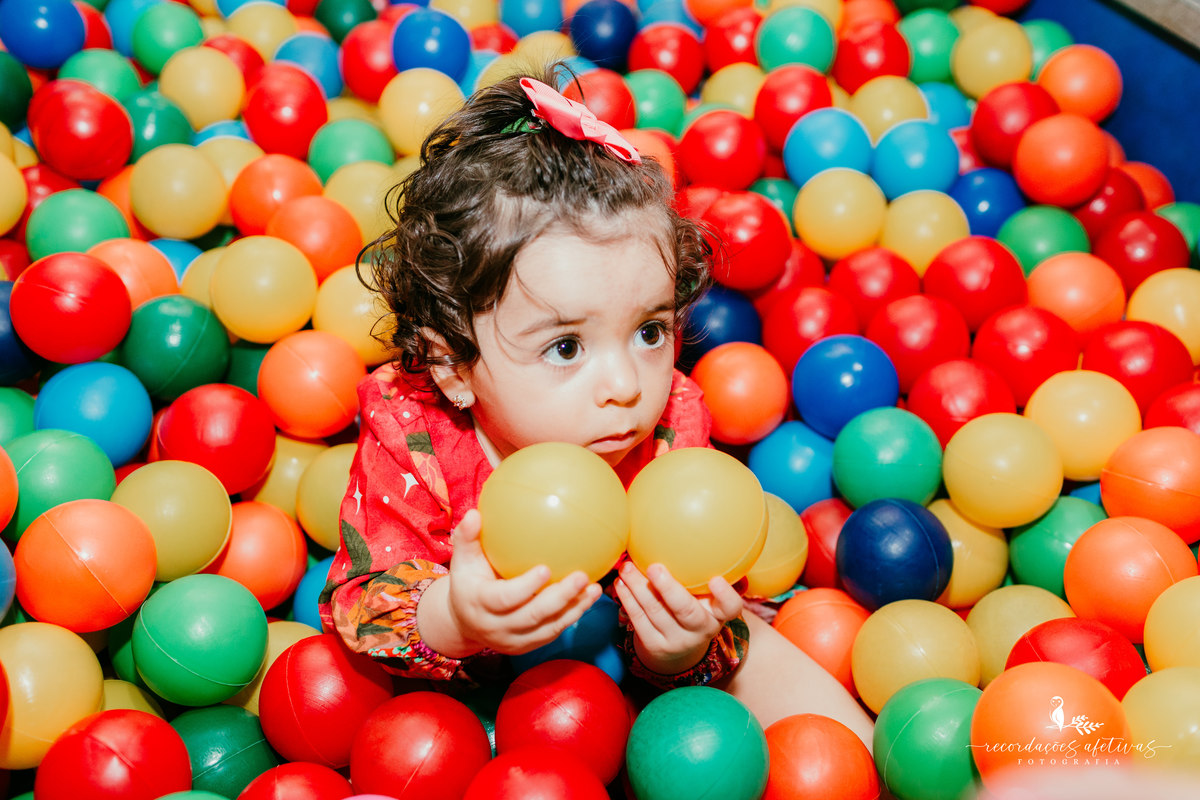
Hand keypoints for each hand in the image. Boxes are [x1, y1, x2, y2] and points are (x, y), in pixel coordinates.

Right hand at [418, 509, 601, 657]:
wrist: (464, 622)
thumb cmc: (467, 581)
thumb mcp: (462, 559)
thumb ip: (467, 537)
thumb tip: (474, 514)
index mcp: (480, 604)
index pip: (505, 598)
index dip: (526, 586)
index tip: (546, 568)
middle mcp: (497, 627)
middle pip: (533, 616)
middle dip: (560, 598)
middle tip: (582, 576)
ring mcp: (513, 640)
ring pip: (548, 628)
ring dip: (574, 609)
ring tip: (595, 588)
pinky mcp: (527, 646)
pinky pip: (553, 632)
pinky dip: (572, 615)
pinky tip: (589, 597)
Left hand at [614, 560, 742, 676]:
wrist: (676, 650)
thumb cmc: (692, 608)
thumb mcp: (703, 596)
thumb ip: (701, 573)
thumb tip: (689, 528)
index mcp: (718, 614)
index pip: (731, 607)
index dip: (725, 595)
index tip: (716, 579)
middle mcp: (701, 630)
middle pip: (686, 611)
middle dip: (669, 589)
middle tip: (654, 567)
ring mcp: (677, 641)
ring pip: (655, 612)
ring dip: (638, 587)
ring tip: (627, 567)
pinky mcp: (654, 646)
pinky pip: (638, 620)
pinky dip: (628, 599)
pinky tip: (621, 583)